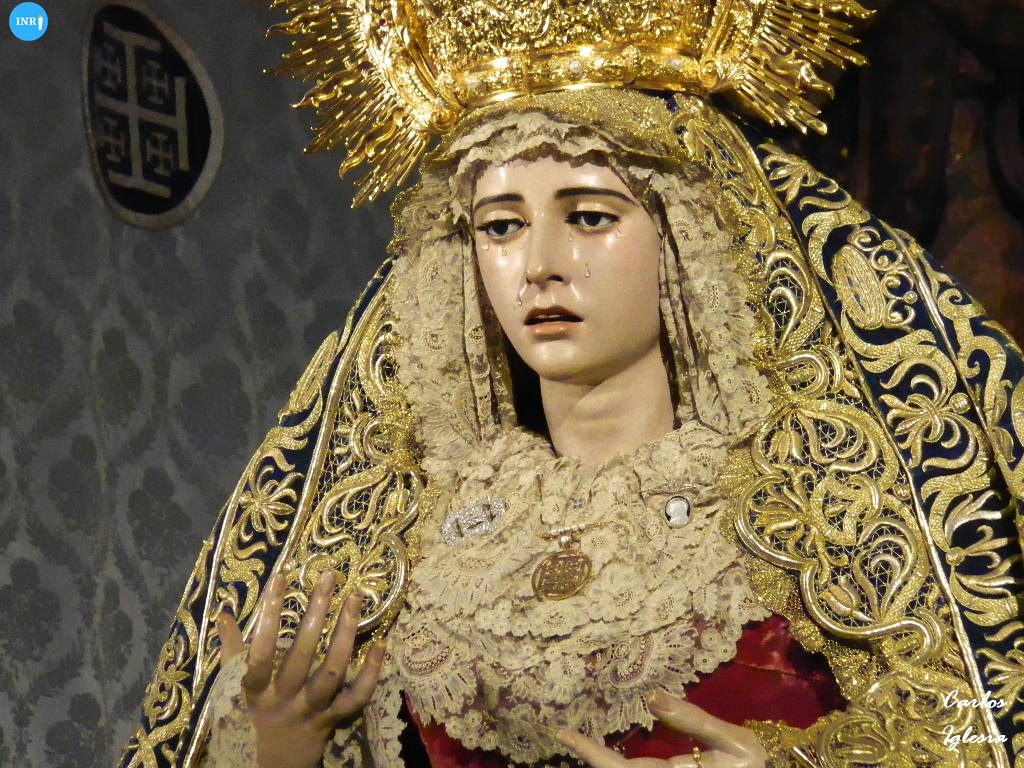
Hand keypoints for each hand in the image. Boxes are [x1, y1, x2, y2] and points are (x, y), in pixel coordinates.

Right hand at [218, 571, 383, 767]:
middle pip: (303, 654)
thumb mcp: (231, 687)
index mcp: (256, 690)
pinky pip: (355, 697)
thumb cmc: (249, 718)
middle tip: (328, 575)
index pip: (260, 650)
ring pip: (333, 671)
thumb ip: (231, 650)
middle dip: (316, 612)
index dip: (270, 615)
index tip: (280, 576)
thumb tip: (223, 613)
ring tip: (354, 598)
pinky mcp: (332, 720)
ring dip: (346, 633)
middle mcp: (284, 699)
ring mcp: (311, 710)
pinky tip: (380, 643)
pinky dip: (371, 672)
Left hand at [556, 691, 767, 767]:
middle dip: (589, 756)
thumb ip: (693, 720)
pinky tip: (607, 751)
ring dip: (602, 759)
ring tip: (576, 739)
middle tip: (561, 733)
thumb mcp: (732, 741)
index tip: (561, 734)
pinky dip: (618, 761)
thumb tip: (651, 695)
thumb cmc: (754, 767)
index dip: (588, 752)